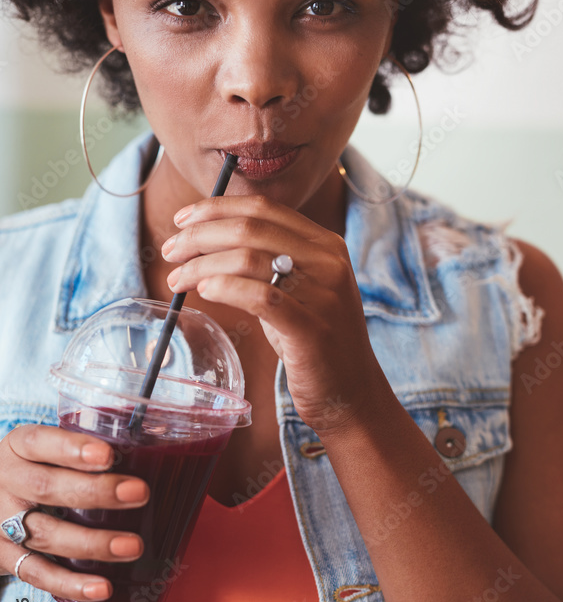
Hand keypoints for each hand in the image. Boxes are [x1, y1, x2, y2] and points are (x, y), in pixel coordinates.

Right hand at [0, 425, 147, 599]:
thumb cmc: (37, 468)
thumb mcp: (48, 450)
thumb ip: (89, 450)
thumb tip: (157, 449)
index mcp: (19, 448)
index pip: (40, 441)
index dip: (73, 448)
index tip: (108, 455)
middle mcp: (6, 482)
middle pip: (47, 487)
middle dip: (96, 492)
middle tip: (140, 493)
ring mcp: (1, 523)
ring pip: (46, 534)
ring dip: (93, 543)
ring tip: (133, 546)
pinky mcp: (4, 557)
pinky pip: (37, 573)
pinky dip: (71, 583)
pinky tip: (102, 587)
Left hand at [163, 195, 386, 434]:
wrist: (351, 393)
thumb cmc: (314, 340)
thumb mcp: (299, 289)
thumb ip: (270, 261)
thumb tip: (209, 239)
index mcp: (326, 245)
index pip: (264, 208)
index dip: (216, 208)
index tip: (183, 220)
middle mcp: (329, 262)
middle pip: (250, 229)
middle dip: (199, 236)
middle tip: (171, 251)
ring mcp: (323, 295)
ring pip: (248, 260)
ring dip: (201, 266)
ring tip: (177, 280)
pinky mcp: (312, 329)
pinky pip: (260, 297)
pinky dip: (225, 289)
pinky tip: (204, 292)